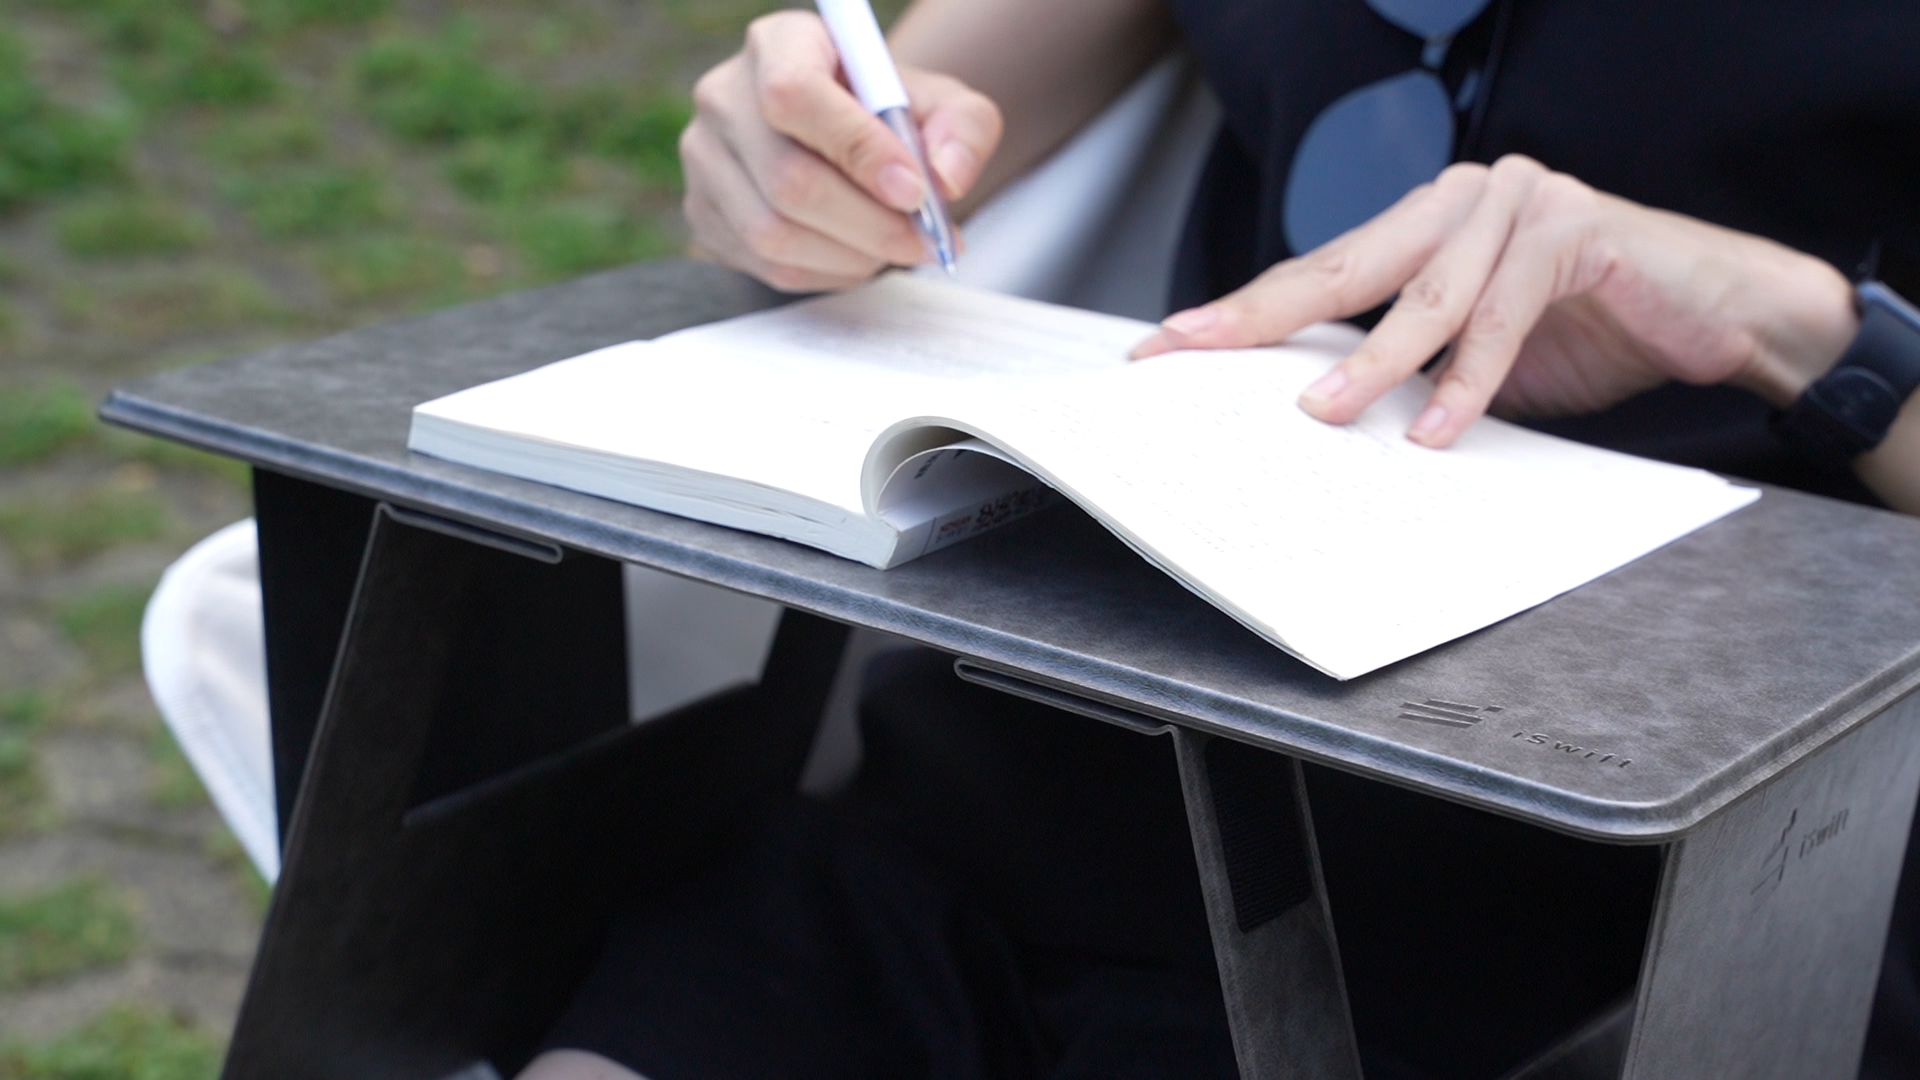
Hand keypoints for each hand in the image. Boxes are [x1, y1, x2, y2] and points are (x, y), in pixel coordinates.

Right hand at [680, 10, 1002, 292]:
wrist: (847, 139)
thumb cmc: (890, 114)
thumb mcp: (942, 102)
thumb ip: (963, 128)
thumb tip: (946, 179)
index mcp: (778, 44)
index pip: (795, 95)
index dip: (858, 151)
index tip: (914, 191)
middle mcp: (724, 96)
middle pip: (788, 179)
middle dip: (870, 224)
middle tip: (922, 241)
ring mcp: (705, 161)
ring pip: (773, 234)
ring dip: (851, 256)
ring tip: (895, 248)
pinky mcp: (704, 216)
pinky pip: (767, 266)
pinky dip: (828, 273)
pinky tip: (860, 256)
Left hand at [1131, 155, 1859, 447]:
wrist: (1716, 312)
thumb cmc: (1588, 332)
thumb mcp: (1474, 358)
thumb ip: (1404, 366)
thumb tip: (1309, 418)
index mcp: (1424, 223)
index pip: (1317, 271)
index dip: (1243, 311)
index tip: (1167, 345)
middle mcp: (1459, 200)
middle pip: (1343, 268)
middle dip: (1259, 316)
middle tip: (1190, 351)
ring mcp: (1516, 203)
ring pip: (1424, 295)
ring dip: (1371, 363)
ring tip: (1321, 414)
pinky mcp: (1572, 229)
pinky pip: (1504, 314)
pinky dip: (1469, 379)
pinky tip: (1436, 429)